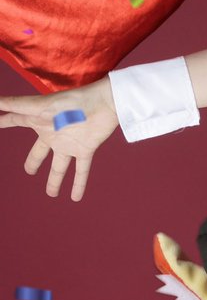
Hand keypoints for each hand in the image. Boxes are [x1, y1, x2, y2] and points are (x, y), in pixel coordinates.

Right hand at [0, 79, 118, 200]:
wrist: (103, 102)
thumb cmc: (70, 101)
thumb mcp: (37, 105)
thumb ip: (13, 105)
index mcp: (39, 121)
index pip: (17, 121)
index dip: (5, 121)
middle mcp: (53, 134)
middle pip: (40, 153)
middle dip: (34, 162)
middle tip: (29, 171)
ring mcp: (69, 144)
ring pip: (60, 167)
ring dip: (55, 181)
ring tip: (52, 194)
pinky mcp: (86, 150)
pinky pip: (81, 171)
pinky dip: (78, 185)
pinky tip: (75, 198)